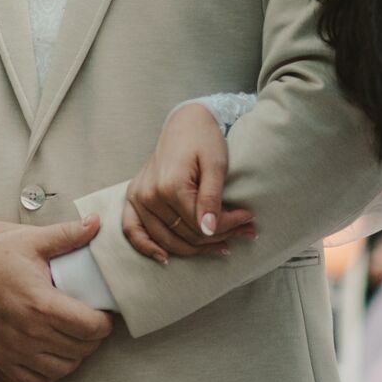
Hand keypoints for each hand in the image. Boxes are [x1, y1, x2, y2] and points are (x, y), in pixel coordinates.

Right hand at [0, 217, 113, 381]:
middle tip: (92, 322)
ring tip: (75, 337)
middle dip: (93, 337)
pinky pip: (38, 379)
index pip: (90, 326)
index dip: (105, 321)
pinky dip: (52, 370)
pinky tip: (54, 353)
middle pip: (81, 349)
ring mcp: (15, 351)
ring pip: (63, 368)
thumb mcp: (29, 241)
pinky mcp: (3, 360)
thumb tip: (96, 223)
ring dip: (75, 355)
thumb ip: (66, 235)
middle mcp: (29, 333)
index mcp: (40, 303)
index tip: (104, 313)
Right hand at [122, 103, 254, 262]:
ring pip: (167, 240)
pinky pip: (132, 231)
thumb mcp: (216, 165)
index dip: (229, 226)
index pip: (201, 223)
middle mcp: (149, 195)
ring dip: (196, 248)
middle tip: (245, 232)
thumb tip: (209, 231)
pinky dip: (146, 247)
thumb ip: (211, 199)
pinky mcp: (134, 198)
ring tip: (223, 246)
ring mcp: (138, 198)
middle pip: (186, 234)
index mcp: (170, 186)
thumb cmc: (203, 140)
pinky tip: (164, 258)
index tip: (249, 221)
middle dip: (219, 237)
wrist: (184, 123)